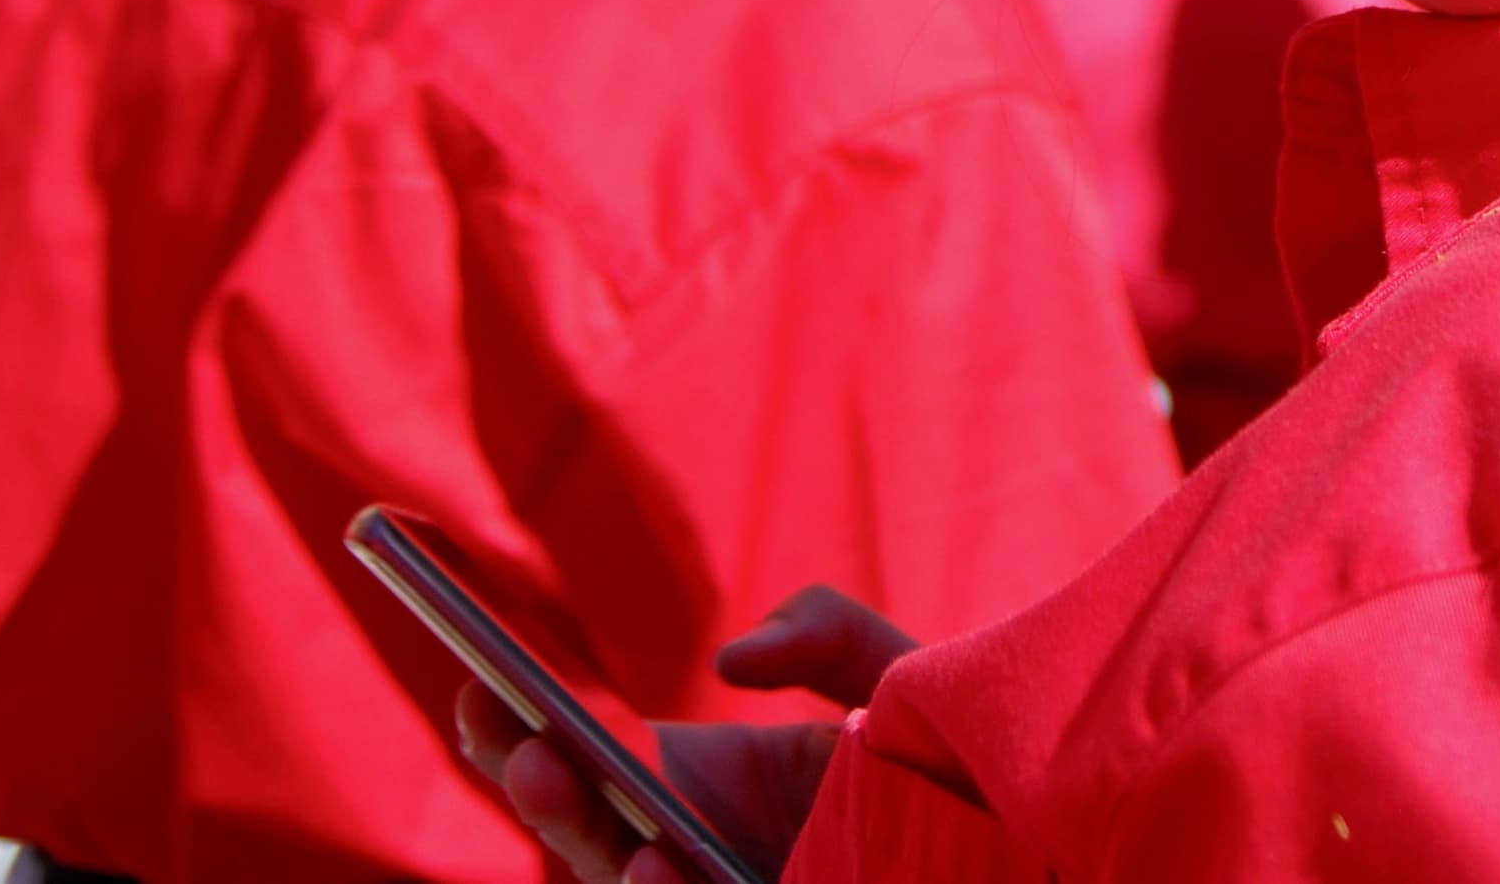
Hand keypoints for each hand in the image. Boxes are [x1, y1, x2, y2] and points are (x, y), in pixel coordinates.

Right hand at [455, 586, 916, 881]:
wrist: (1023, 826)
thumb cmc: (953, 762)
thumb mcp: (893, 677)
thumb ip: (825, 638)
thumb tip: (728, 665)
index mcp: (701, 786)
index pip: (584, 768)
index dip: (520, 732)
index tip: (477, 688)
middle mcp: (694, 855)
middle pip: (590, 840)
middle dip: (544, 794)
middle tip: (520, 749)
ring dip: (596, 853)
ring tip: (572, 793)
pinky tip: (658, 867)